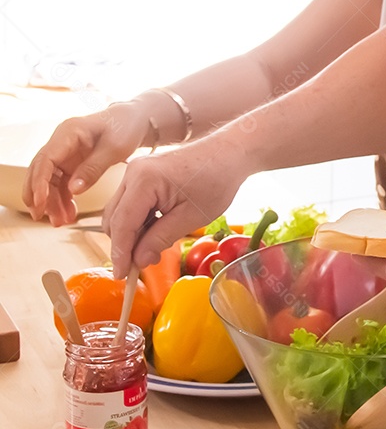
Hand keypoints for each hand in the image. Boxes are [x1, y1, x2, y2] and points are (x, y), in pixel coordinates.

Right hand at [23, 102, 150, 225]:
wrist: (134, 120)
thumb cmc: (125, 127)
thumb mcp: (114, 148)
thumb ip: (93, 168)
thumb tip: (73, 190)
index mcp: (68, 133)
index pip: (45, 159)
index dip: (39, 182)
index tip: (40, 203)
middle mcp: (61, 143)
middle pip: (40, 171)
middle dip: (38, 195)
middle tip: (42, 217)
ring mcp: (64, 154)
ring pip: (49, 180)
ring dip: (51, 201)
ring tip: (60, 221)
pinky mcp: (71, 164)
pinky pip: (61, 183)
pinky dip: (63, 199)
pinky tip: (68, 214)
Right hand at [102, 136, 249, 276]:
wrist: (228, 153)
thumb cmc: (216, 180)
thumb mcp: (191, 217)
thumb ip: (161, 239)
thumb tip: (139, 260)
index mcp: (143, 181)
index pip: (122, 224)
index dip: (120, 253)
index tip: (121, 275)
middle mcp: (132, 173)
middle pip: (115, 218)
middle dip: (124, 244)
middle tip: (140, 266)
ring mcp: (135, 172)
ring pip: (120, 212)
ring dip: (132, 234)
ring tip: (153, 250)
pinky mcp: (142, 175)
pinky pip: (131, 203)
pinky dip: (139, 222)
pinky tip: (155, 233)